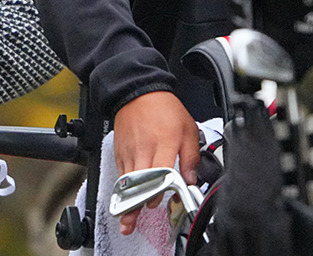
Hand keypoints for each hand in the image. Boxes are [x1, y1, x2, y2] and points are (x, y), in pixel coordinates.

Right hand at [112, 91, 199, 235]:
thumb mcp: (188, 128)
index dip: (157, 190)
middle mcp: (144, 149)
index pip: (159, 172)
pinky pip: (122, 174)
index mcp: (163, 143)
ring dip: (126, 202)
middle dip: (136, 204)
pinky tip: (126, 200)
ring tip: (126, 220)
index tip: (157, 203)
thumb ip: (191, 157)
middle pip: (138, 182)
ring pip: (127, 182)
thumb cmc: (164, 108)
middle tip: (133, 222)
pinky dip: (124, 188)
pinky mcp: (120, 152)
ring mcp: (129, 151)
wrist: (138, 90)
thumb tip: (191, 180)